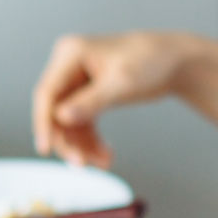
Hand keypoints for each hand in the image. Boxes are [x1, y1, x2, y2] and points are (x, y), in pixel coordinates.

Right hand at [31, 31, 195, 167]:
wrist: (174, 61)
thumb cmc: (151, 62)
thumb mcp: (122, 83)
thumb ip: (91, 102)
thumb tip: (61, 117)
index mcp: (71, 53)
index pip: (47, 92)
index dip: (44, 123)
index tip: (45, 149)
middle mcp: (69, 65)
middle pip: (55, 110)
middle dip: (68, 139)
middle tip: (81, 164)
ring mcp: (78, 80)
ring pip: (68, 122)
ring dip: (82, 145)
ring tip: (103, 162)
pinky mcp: (88, 94)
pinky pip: (82, 123)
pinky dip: (92, 141)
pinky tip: (105, 155)